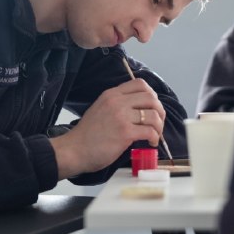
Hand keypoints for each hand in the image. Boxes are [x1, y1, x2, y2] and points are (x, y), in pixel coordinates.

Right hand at [50, 78, 165, 178]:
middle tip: (157, 123)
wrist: (74, 150)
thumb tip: (139, 109)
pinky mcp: (125, 132)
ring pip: (153, 114)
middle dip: (159, 111)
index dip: (152, 95)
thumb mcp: (100, 109)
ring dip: (159, 126)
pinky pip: (150, 131)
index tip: (152, 108)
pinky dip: (154, 137)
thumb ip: (117, 105)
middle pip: (151, 98)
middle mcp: (117, 102)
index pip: (140, 84)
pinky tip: (150, 143)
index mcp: (111, 94)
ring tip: (154, 135)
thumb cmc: (87, 134)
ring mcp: (121, 116)